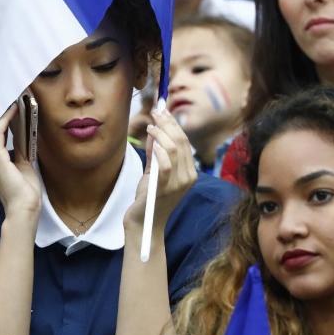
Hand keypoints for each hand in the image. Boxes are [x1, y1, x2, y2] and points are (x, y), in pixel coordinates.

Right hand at [0, 103, 40, 219]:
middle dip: (0, 114)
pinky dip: (5, 119)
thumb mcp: (22, 165)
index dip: (0, 121)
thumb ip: (19, 151)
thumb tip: (22, 135)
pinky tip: (14, 110)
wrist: (24, 207)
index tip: (9, 107)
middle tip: (10, 98)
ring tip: (13, 100)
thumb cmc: (24, 191)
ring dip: (3, 113)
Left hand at [124, 105, 196, 229]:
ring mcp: (178, 184)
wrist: (143, 223)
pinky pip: (165, 164)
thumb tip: (155, 129)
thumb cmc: (148, 197)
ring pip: (174, 149)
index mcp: (189, 172)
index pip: (185, 141)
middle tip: (155, 112)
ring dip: (161, 134)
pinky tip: (152, 141)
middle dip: (168, 124)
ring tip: (150, 126)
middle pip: (182, 142)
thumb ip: (155, 152)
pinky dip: (159, 150)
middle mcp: (188, 177)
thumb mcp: (153, 171)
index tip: (162, 110)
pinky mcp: (165, 188)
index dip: (173, 124)